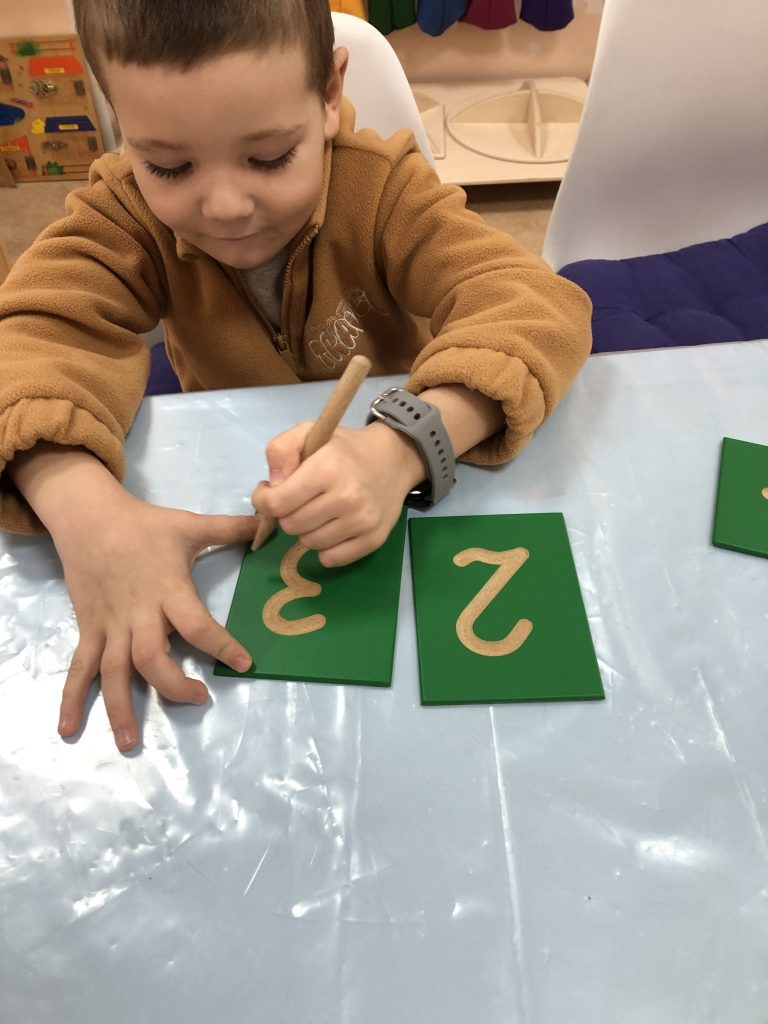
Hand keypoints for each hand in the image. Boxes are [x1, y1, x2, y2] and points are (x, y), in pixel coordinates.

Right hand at [53, 490, 256, 751]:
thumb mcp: (189, 524)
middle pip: (150, 658)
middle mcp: (138, 613)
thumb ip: (230, 528)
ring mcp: (110, 624)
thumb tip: (268, 521)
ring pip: (113, 671)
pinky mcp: (89, 628)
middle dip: (173, 685)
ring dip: (120, 708)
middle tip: (200, 698)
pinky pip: (80, 666)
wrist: (89, 518)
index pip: (196, 625)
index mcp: (168, 589)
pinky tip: (68, 727)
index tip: (243, 664)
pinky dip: (71, 697)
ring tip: (130, 744)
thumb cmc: (145, 525)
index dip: (221, 645)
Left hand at [251, 420, 425, 565]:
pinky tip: (332, 528)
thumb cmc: (344, 449)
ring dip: (307, 530)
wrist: (392, 460)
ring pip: (309, 543)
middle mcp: (346, 497)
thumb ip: (280, 451)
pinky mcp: (373, 540)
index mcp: (327, 468)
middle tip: (301, 499)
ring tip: (319, 511)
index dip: (264, 500)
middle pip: (291, 526)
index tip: (270, 492)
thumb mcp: (308, 432)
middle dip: (288, 513)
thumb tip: (271, 486)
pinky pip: (331, 559)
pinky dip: (325, 548)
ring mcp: (362, 521)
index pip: (277, 503)